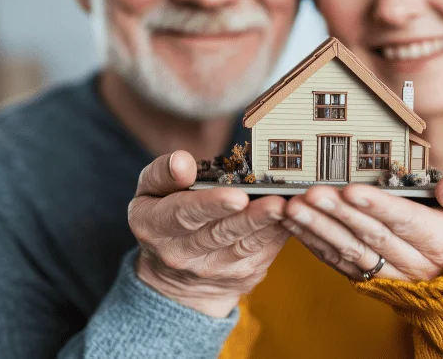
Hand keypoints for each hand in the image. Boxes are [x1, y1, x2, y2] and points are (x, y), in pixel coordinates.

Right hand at [128, 151, 288, 316]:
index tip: (237, 195)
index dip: (211, 205)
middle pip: (221, 233)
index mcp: (154, 227)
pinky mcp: (240, 277)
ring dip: (269, 226)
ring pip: (245, 246)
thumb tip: (183, 161)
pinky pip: (263, 254)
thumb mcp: (149, 193)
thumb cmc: (162, 217)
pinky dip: (279, 235)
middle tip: (275, 202)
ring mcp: (213, 270)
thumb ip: (163, 173)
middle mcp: (181, 255)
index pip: (184, 215)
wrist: (174, 280)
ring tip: (288, 207)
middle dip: (251, 218)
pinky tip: (292, 216)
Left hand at [282, 175, 442, 281]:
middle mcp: (415, 261)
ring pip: (352, 252)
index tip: (351, 190)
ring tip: (293, 209)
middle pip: (372, 236)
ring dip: (320, 230)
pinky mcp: (377, 280)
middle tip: (309, 193)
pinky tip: (297, 228)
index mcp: (442, 239)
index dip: (378, 206)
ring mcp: (394, 274)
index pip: (407, 221)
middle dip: (337, 214)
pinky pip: (344, 266)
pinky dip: (318, 247)